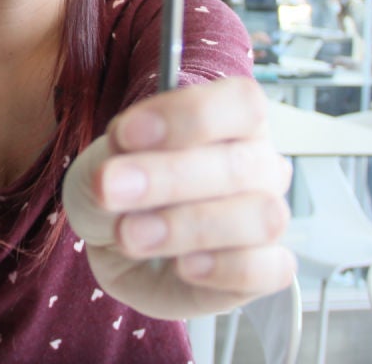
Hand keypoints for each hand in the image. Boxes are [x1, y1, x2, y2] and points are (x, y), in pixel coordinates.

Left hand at [62, 77, 294, 318]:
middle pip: (241, 165)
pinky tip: (182, 266)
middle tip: (111, 190)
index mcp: (232, 121)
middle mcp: (259, 166)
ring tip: (130, 235)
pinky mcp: (265, 270)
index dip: (188, 115)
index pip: (241, 102)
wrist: (114, 245)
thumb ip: (117, 153)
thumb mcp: (104, 163)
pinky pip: (267, 269)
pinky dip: (223, 268)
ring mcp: (266, 219)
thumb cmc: (122, 190)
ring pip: (261, 217)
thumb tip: (124, 154)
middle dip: (168, 178)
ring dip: (188, 227)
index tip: (125, 133)